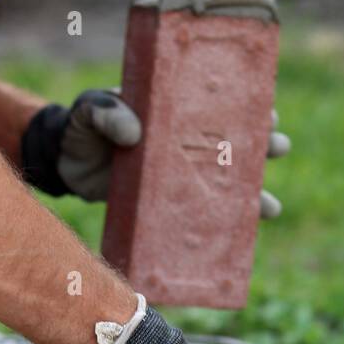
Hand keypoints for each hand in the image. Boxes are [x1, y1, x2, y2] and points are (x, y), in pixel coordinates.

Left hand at [22, 91, 290, 214]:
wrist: (65, 166)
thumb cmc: (81, 129)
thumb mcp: (89, 111)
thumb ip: (105, 113)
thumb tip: (133, 130)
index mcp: (176, 111)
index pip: (220, 105)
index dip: (249, 107)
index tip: (269, 112)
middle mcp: (186, 143)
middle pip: (236, 143)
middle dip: (263, 146)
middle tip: (278, 148)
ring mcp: (181, 176)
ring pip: (227, 184)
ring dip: (252, 195)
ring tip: (271, 208)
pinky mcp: (170, 205)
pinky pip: (203, 216)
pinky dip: (223, 227)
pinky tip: (241, 237)